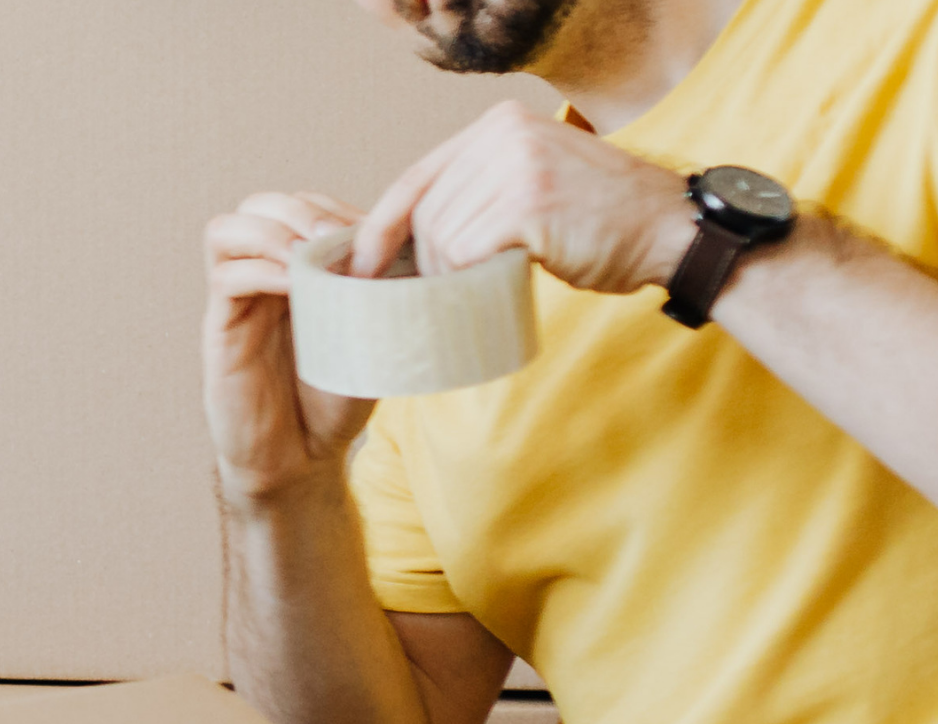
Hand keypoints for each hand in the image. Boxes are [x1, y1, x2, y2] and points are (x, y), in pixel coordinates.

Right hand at [205, 191, 375, 502]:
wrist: (300, 462)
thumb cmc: (335, 404)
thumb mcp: (373, 336)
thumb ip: (382, 289)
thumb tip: (416, 239)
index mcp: (296, 274)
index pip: (302, 207)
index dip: (332, 206)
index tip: (370, 234)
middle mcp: (261, 281)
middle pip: (260, 204)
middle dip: (301, 209)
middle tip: (336, 236)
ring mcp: (237, 304)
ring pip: (229, 228)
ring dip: (273, 229)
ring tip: (309, 253)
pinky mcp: (220, 331)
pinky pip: (226, 275)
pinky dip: (261, 268)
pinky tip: (295, 285)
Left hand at [351, 100, 694, 290]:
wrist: (665, 228)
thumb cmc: (595, 223)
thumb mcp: (528, 186)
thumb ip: (476, 194)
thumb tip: (405, 243)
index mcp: (497, 124)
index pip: (414, 179)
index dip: (378, 230)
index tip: (359, 272)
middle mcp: (504, 133)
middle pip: (424, 215)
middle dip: (423, 267)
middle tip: (443, 297)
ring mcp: (518, 163)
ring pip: (442, 239)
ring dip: (451, 280)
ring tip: (482, 289)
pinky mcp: (529, 201)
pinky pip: (466, 254)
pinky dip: (469, 282)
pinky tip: (493, 288)